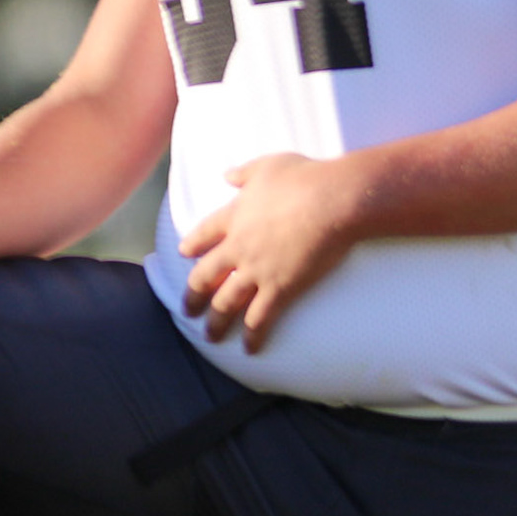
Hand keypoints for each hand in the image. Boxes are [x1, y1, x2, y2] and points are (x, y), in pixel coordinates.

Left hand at [178, 152, 357, 351]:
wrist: (333, 201)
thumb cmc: (305, 178)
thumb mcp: (269, 166)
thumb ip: (244, 172)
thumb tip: (227, 175)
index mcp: (234, 216)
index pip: (203, 234)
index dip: (191, 245)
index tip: (183, 254)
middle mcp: (238, 246)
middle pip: (205, 276)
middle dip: (193, 296)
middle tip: (186, 310)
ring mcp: (256, 270)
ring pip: (226, 303)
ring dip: (216, 322)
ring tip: (210, 336)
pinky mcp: (279, 288)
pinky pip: (259, 318)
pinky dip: (252, 336)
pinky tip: (249, 349)